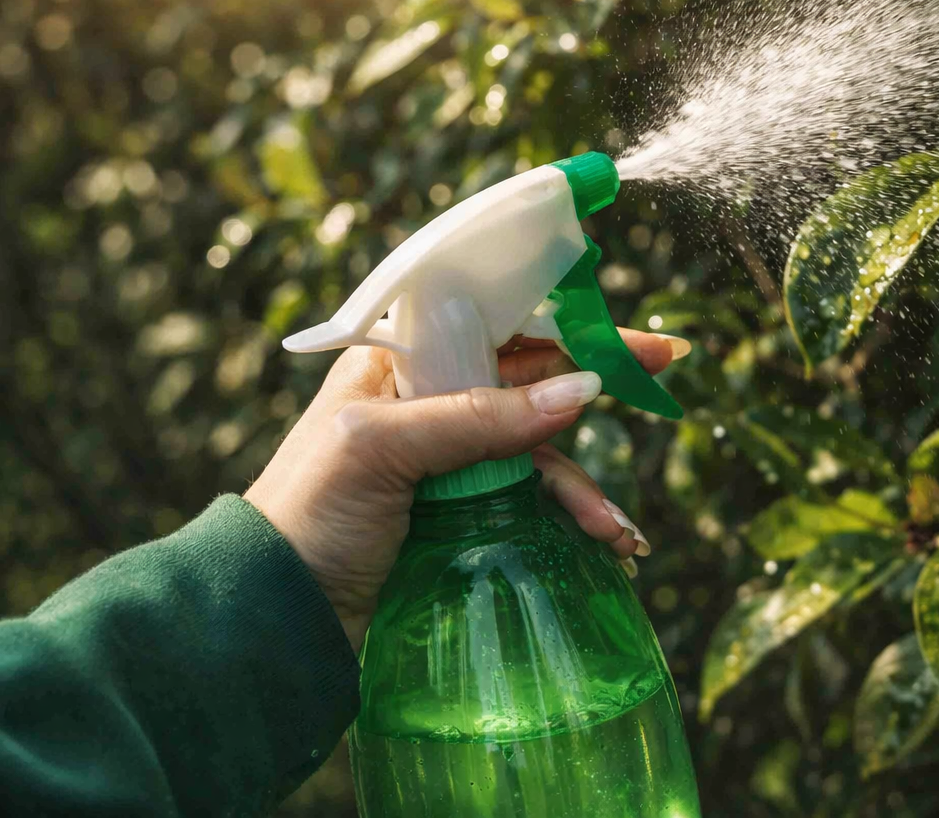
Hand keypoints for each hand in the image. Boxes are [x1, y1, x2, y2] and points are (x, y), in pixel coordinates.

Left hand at [244, 331, 687, 652]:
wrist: (273, 617)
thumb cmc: (307, 515)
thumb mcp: (384, 448)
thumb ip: (480, 417)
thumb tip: (583, 392)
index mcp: (399, 366)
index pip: (498, 325)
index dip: (568, 322)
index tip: (630, 331)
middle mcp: (428, 404)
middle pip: (532, 384)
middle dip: (593, 395)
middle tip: (665, 382)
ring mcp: (448, 462)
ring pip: (540, 452)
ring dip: (583, 486)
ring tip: (614, 534)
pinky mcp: (461, 516)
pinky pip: (534, 503)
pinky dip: (571, 518)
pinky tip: (603, 544)